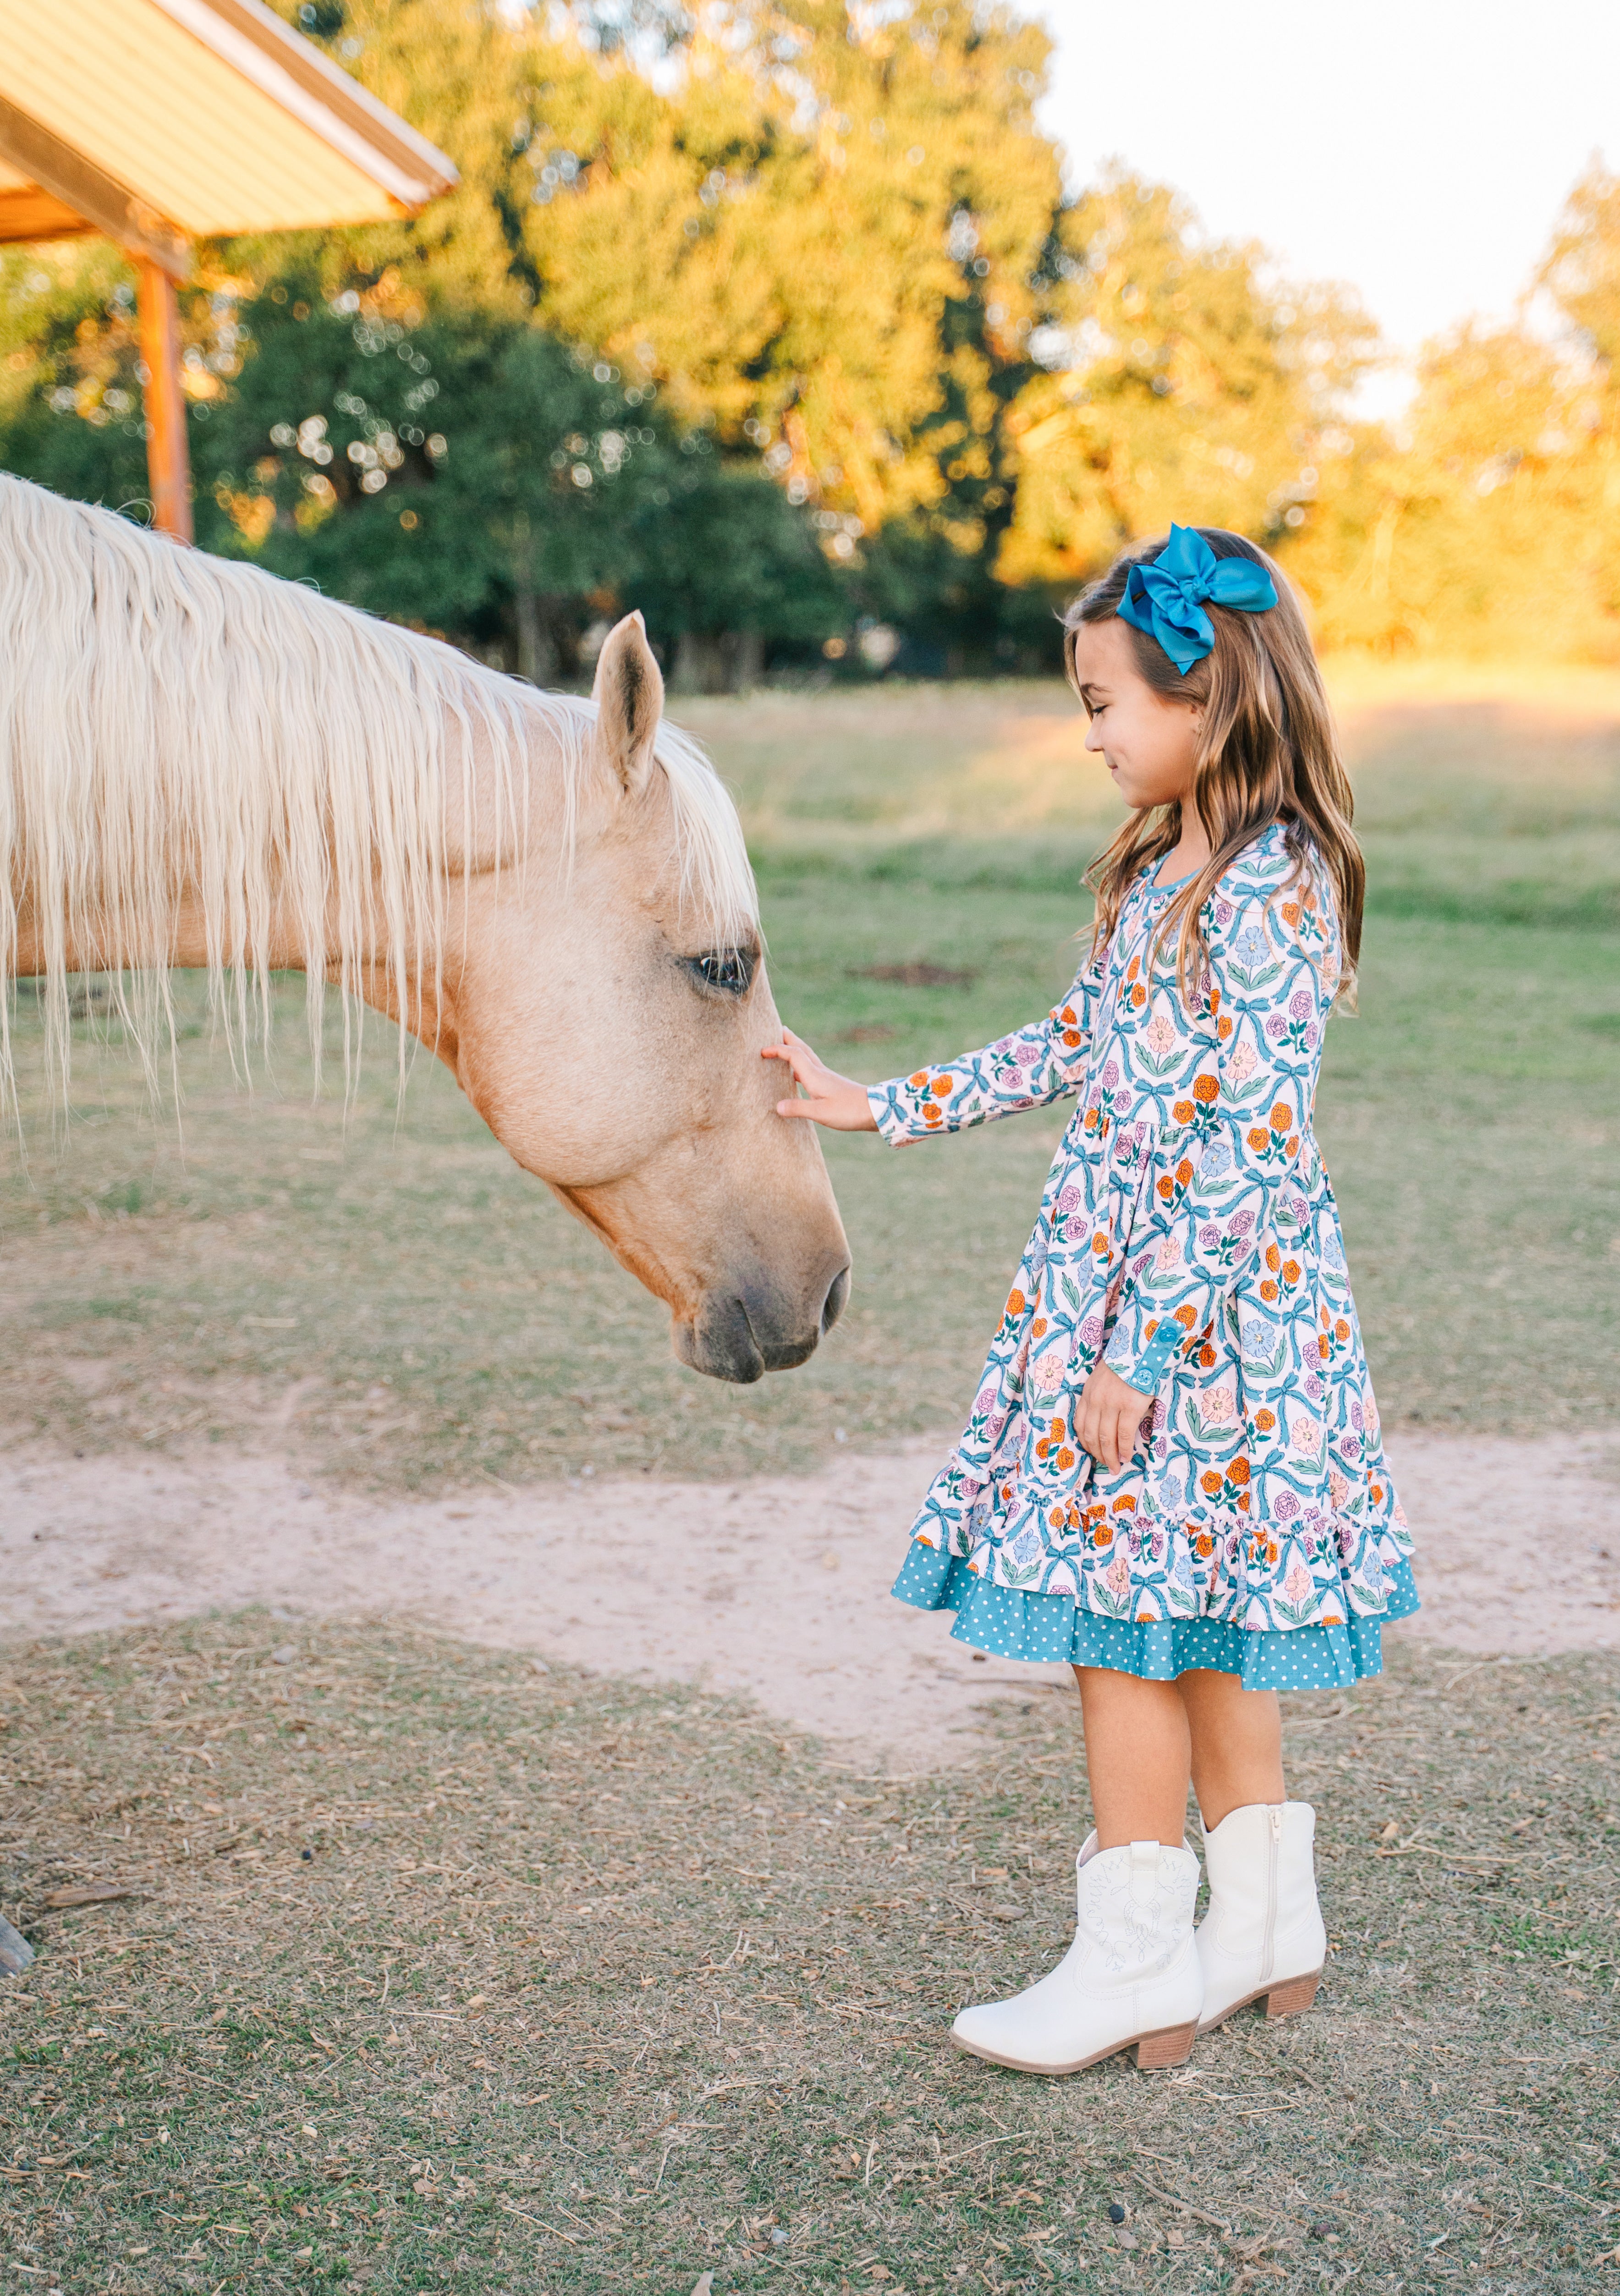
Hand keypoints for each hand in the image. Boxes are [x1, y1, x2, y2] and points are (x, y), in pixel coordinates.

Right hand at [762, 1028, 878, 1129]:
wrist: (876, 1110)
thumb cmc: (849, 1111)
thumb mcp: (821, 1113)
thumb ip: (798, 1108)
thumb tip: (777, 1106)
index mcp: (814, 1076)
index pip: (792, 1055)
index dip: (776, 1049)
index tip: (761, 1050)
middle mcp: (820, 1072)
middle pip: (801, 1049)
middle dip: (788, 1039)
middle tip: (776, 1029)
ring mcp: (827, 1077)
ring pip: (807, 1058)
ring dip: (794, 1050)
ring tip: (784, 1048)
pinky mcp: (832, 1085)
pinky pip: (811, 1070)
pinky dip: (801, 1066)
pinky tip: (798, 1076)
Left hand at [1076, 1361, 1153, 1472]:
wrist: (1143, 1349)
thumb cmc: (1126, 1364)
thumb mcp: (1103, 1379)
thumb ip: (1099, 1396)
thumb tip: (1105, 1420)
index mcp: (1088, 1393)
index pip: (1080, 1424)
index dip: (1086, 1443)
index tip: (1093, 1453)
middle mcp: (1096, 1400)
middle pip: (1092, 1435)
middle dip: (1098, 1454)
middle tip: (1107, 1466)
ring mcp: (1112, 1403)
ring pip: (1106, 1438)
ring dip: (1111, 1456)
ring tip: (1116, 1466)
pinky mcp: (1130, 1406)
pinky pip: (1125, 1434)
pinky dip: (1125, 1449)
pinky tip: (1128, 1456)